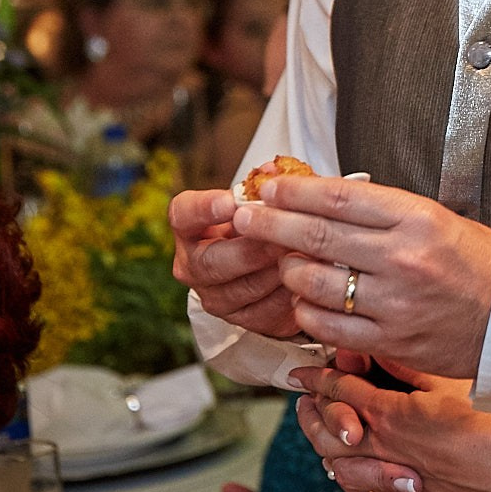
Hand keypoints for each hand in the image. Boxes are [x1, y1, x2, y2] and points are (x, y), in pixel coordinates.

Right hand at [169, 187, 299, 337]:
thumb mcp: (269, 197)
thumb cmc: (267, 221)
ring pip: (241, 289)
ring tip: (302, 256)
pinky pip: (263, 312)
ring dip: (275, 272)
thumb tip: (271, 171)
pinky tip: (306, 280)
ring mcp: (214, 296)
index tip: (232, 203)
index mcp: (191, 227)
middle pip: (211, 261)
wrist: (278, 261)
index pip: (183, 214)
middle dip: (250, 249)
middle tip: (281, 238)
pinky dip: (287, 295)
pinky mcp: (240, 320)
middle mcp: (193, 264)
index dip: (205, 209)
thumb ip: (271, 182)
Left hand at [231, 176, 490, 377]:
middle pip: (317, 235)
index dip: (296, 191)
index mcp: (418, 219)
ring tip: (283, 261)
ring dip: (288, 270)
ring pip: (314, 283)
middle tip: (245, 216)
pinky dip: (307, 311)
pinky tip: (305, 300)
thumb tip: (324, 199)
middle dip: (271, 224)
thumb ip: (384, 213)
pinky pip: (328, 325)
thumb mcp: (438, 219)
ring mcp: (394, 302)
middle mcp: (403, 258)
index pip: (340, 197)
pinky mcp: (390, 339)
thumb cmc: (479, 263)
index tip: (269, 187)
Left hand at [291, 363, 490, 491]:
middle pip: (338, 441)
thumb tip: (384, 347)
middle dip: (316, 417)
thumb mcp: (462, 378)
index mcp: (404, 420)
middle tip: (307, 399)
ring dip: (335, 458)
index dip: (323, 380)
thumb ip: (416, 366)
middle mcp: (400, 459)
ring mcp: (415, 491)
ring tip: (328, 440)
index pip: (348, 396)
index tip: (308, 369)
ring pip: (353, 481)